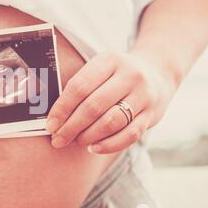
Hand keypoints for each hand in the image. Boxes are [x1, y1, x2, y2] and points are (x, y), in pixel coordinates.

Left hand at [46, 51, 176, 153]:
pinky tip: (94, 147)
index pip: (79, 87)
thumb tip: (53, 117)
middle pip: (93, 106)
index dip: (62, 108)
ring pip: (111, 122)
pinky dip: (109, 145)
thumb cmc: (116, 75)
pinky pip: (129, 135)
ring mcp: (144, 95)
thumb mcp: (100, 69)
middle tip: (57, 140)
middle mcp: (129, 75)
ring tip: (75, 141)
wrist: (157, 73)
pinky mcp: (152, 114)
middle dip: (71, 127)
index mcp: (109, 60)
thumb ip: (79, 87)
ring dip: (88, 136)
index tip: (50, 124)